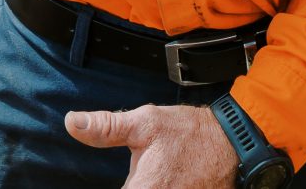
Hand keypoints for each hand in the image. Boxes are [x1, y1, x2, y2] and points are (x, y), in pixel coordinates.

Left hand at [64, 104, 238, 188]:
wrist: (232, 143)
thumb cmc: (189, 133)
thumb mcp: (146, 122)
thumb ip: (107, 128)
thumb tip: (72, 123)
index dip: (123, 183)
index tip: (128, 175)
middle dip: (133, 184)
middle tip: (142, 170)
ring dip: (143, 185)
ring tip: (153, 173)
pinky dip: (158, 188)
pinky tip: (161, 180)